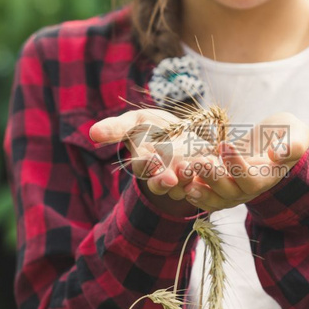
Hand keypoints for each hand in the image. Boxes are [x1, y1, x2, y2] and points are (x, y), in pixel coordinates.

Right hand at [89, 107, 217, 213]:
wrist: (184, 132)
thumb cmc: (153, 127)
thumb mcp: (135, 121)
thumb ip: (116, 128)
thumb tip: (92, 133)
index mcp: (144, 164)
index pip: (141, 169)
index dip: (146, 166)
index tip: (152, 159)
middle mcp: (162, 177)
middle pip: (161, 185)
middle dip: (166, 181)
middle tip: (172, 176)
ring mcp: (183, 181)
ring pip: (184, 187)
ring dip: (189, 179)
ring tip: (194, 166)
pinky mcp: (203, 179)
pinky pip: (206, 184)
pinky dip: (210, 176)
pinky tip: (215, 165)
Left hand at [182, 112, 308, 212]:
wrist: (274, 138)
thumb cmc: (287, 133)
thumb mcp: (297, 133)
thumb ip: (293, 144)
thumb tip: (277, 153)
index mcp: (268, 178)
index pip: (250, 179)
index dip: (237, 166)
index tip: (225, 144)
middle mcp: (249, 189)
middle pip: (229, 193)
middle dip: (213, 178)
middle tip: (199, 161)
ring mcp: (233, 189)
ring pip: (215, 199)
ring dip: (199, 189)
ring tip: (186, 173)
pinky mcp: (220, 185)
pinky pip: (205, 196)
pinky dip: (192, 189)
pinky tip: (181, 178)